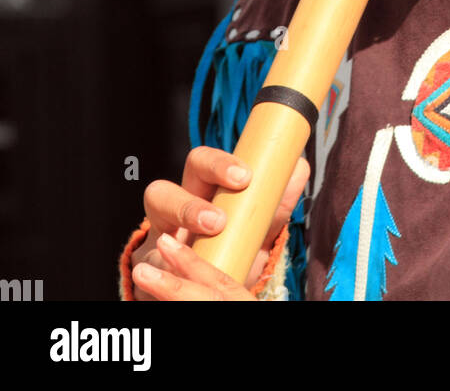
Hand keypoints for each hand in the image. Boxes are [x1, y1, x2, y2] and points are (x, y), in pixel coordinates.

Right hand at [131, 145, 308, 301]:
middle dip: (186, 204)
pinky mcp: (146, 277)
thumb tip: (298, 166)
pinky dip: (161, 274)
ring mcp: (154, 245)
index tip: (244, 177)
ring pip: (148, 233)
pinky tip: (175, 275)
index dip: (218, 165)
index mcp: (197, 192)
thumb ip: (272, 203)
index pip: (199, 164)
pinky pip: (146, 272)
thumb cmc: (226, 248)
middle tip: (218, 220)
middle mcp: (170, 213)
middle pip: (160, 191)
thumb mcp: (251, 227)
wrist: (202, 291)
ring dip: (175, 233)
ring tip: (199, 245)